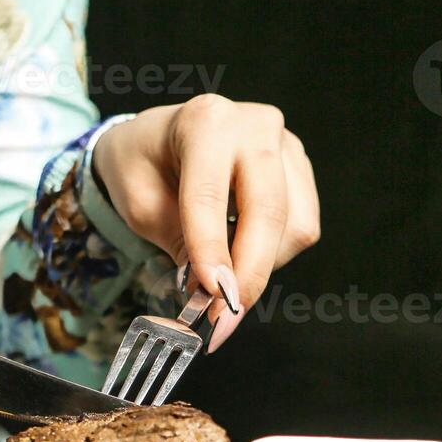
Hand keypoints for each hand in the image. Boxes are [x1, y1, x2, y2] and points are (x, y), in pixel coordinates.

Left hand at [91, 95, 319, 351]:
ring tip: (220, 276)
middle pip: (268, 211)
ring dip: (259, 266)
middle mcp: (254, 125)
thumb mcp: (140, 203)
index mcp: (205, 122)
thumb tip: (214, 292)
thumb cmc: (144, 165)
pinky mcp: (300, 168)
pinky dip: (272, 254)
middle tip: (224, 319)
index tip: (211, 296)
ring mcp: (285, 145)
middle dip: (248, 274)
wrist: (157, 138)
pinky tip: (240, 252)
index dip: (212, 251)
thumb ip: (177, 243)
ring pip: (294, 226)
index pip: (211, 195)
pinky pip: (301, 227)